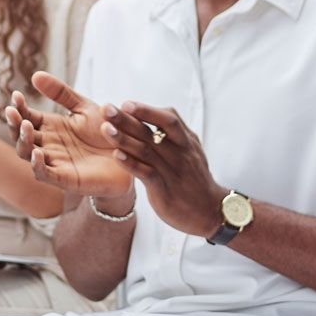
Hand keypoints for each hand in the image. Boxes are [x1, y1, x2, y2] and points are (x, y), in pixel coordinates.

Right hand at [3, 73, 133, 199]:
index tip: (16, 95)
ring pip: (28, 154)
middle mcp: (48, 144)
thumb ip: (61, 93)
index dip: (19, 107)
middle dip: (14, 124)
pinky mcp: (65, 178)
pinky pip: (45, 174)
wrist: (131, 156)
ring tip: (26, 126)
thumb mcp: (84, 108)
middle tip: (12, 111)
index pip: (27, 116)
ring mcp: (54, 162)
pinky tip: (38, 152)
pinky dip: (38, 165)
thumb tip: (35, 75)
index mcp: (51, 127)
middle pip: (21, 135)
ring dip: (24, 141)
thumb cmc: (106, 132)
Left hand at [101, 102, 226, 237]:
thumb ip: (175, 134)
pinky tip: (116, 155)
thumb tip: (153, 115)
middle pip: (152, 131)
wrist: (210, 211)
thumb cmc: (195, 179)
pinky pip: (147, 174)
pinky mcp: (165, 190)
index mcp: (186, 141)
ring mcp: (172, 171)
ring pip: (146, 150)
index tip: (126, 104)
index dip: (147, 110)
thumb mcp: (192, 151)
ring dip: (124, 138)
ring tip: (105, 128)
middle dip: (128, 119)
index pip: (169, 119)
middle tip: (107, 108)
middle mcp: (180, 153)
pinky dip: (131, 164)